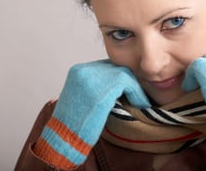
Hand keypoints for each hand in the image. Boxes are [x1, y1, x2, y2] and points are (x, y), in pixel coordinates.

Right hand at [34, 60, 149, 168]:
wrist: (65, 139)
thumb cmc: (75, 123)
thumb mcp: (82, 96)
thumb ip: (95, 85)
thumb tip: (116, 82)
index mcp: (78, 71)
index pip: (106, 66)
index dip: (119, 77)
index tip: (128, 90)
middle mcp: (85, 70)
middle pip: (115, 67)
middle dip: (128, 80)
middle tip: (137, 95)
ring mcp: (93, 78)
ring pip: (123, 73)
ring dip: (134, 87)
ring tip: (140, 101)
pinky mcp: (103, 89)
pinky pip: (127, 83)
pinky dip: (136, 93)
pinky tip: (140, 104)